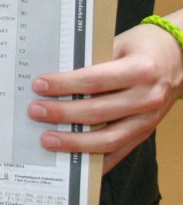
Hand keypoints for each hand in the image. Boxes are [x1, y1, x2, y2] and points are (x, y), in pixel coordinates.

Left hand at [28, 17, 182, 172]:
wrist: (180, 58)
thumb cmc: (144, 46)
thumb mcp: (119, 43)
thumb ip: (93, 60)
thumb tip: (56, 76)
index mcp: (140, 70)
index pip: (94, 80)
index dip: (65, 85)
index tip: (39, 85)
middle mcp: (146, 97)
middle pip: (97, 112)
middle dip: (62, 114)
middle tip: (36, 112)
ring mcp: (147, 120)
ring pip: (107, 139)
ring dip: (75, 142)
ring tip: (48, 139)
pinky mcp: (146, 133)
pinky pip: (119, 152)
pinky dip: (96, 159)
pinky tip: (75, 161)